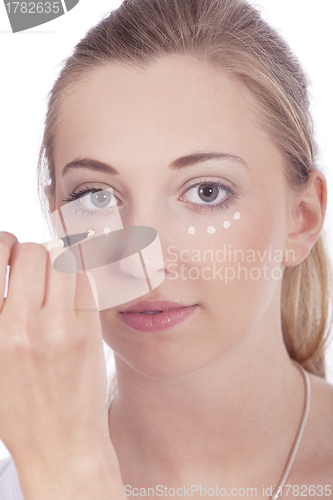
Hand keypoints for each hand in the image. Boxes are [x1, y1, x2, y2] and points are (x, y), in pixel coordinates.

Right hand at [0, 232, 116, 471]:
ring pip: (65, 263)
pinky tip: (69, 294)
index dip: (4, 244)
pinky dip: (76, 279)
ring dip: (56, 262)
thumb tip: (8, 272)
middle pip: (36, 253)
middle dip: (31, 252)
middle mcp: (27, 327)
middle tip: (31, 268)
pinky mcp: (91, 333)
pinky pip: (86, 284)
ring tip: (52, 280)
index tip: (8, 250)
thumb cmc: (18, 409)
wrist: (61, 443)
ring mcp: (64, 329)